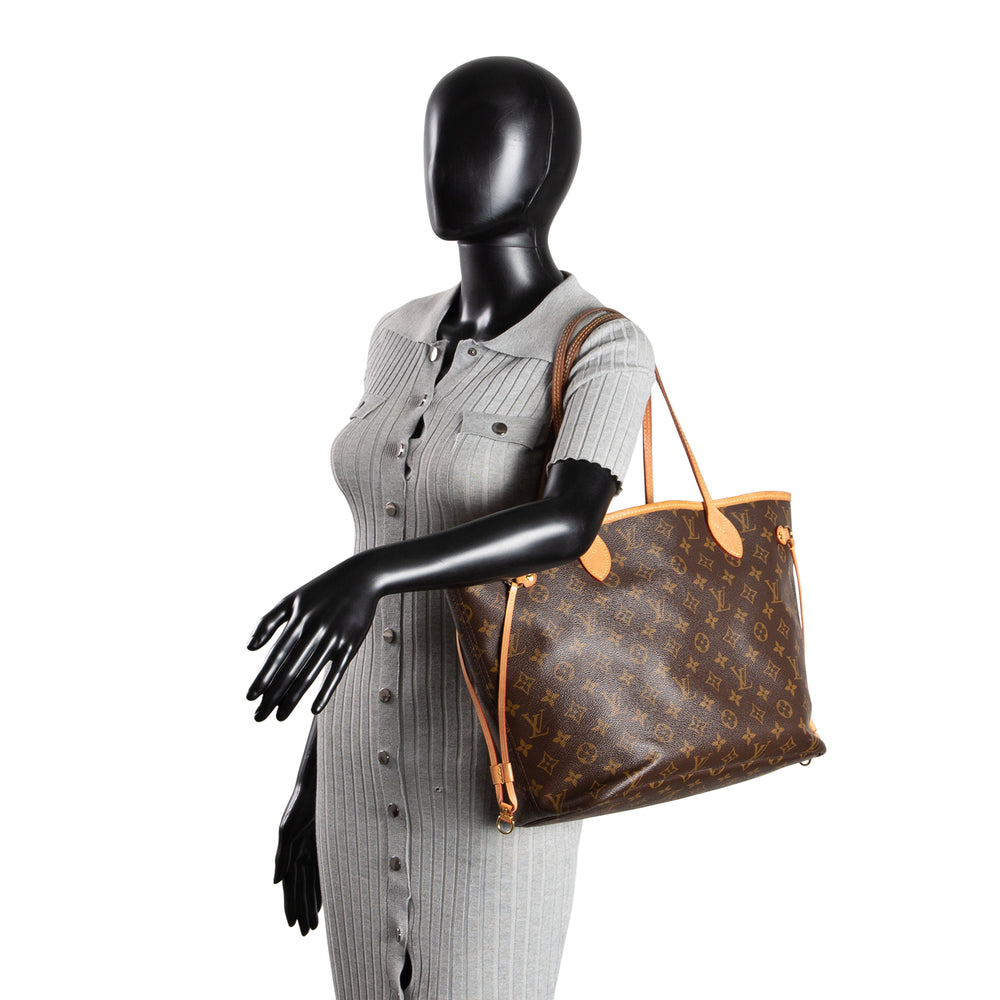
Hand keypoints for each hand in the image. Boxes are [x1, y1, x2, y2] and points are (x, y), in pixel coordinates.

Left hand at [246, 554, 379, 719]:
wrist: (361, 577)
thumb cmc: (322, 590)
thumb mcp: (292, 599)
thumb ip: (268, 622)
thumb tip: (248, 648)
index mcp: (298, 619)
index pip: (276, 655)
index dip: (262, 678)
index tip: (250, 698)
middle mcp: (314, 630)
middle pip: (290, 670)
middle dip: (273, 696)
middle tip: (259, 716)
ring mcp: (334, 639)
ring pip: (310, 675)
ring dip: (293, 698)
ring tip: (279, 716)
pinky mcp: (351, 645)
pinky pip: (336, 673)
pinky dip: (325, 691)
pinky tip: (313, 709)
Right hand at [274, 783, 320, 935]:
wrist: (319, 784)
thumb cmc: (300, 804)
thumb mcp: (287, 828)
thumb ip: (282, 855)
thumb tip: (275, 883)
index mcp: (290, 852)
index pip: (289, 886)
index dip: (290, 905)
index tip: (293, 925)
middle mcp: (301, 853)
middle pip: (301, 889)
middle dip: (303, 910)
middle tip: (306, 933)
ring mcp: (313, 849)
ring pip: (313, 883)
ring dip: (313, 903)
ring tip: (315, 924)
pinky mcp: (327, 843)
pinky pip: (324, 871)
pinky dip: (324, 887)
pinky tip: (325, 902)